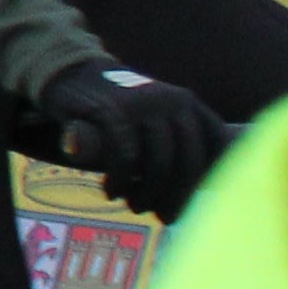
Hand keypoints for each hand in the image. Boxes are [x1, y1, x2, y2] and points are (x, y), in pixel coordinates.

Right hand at [42, 61, 230, 221]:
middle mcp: (172, 101)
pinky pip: (125, 156)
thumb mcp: (153, 116)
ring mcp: (142, 104)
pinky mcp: (111, 110)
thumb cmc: (116, 108)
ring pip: (158, 162)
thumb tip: (207, 187)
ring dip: (147, 192)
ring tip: (135, 206)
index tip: (190, 201)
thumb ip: (175, 142)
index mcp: (188, 103)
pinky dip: (120, 180)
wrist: (70, 72)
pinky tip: (111, 192)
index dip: (207, 178)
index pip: (217, 145)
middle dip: (176, 196)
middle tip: (163, 216)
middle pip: (187, 161)